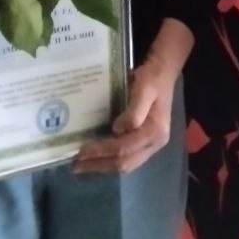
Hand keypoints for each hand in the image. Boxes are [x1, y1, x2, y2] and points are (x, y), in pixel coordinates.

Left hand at [73, 56, 175, 175]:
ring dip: (104, 166)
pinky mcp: (147, 143)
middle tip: (75, 165)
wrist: (164, 71)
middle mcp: (155, 143)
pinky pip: (128, 159)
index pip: (124, 148)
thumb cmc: (152, 77)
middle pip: (124, 162)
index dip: (101, 152)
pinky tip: (98, 158)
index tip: (80, 152)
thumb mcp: (144, 88)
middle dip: (99, 165)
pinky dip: (111, 160)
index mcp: (154, 131)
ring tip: (82, 165)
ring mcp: (152, 145)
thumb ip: (134, 111)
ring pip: (126, 164)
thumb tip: (118, 130)